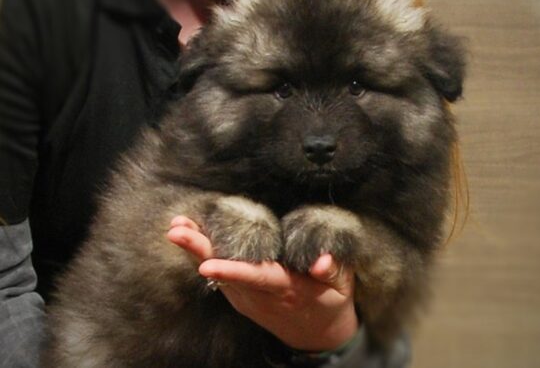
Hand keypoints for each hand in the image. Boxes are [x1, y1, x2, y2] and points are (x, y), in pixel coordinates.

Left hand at [167, 216, 358, 351]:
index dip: (232, 271)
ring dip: (195, 250)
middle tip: (176, 231)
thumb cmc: (331, 300)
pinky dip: (201, 256)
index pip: (256, 278)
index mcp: (286, 289)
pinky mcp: (241, 296)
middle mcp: (260, 295)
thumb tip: (322, 262)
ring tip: (177, 227)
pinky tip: (190, 237)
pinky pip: (219, 275)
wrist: (318, 333)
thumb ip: (334, 270)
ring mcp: (247, 298)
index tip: (207, 265)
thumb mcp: (341, 286)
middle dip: (199, 251)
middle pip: (225, 273)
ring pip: (216, 273)